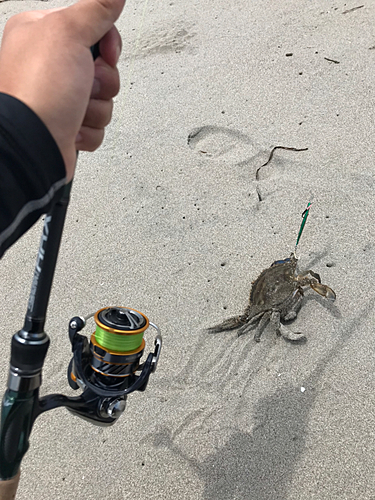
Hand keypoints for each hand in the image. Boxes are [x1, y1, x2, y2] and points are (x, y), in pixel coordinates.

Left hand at [0, 0, 124, 180]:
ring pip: (102, 100)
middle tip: (86, 85)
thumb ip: (95, 10)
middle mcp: (48, 66)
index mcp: (41, 35)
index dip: (108, 45)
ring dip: (96, 109)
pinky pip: (96, 124)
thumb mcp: (68, 34)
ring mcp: (58, 98)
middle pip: (103, 68)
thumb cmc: (38, 93)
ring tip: (75, 110)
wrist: (33, 144)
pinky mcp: (67, 125)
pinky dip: (89, 129)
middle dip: (102, 83)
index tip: (106, 55)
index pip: (93, 30)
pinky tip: (72, 127)